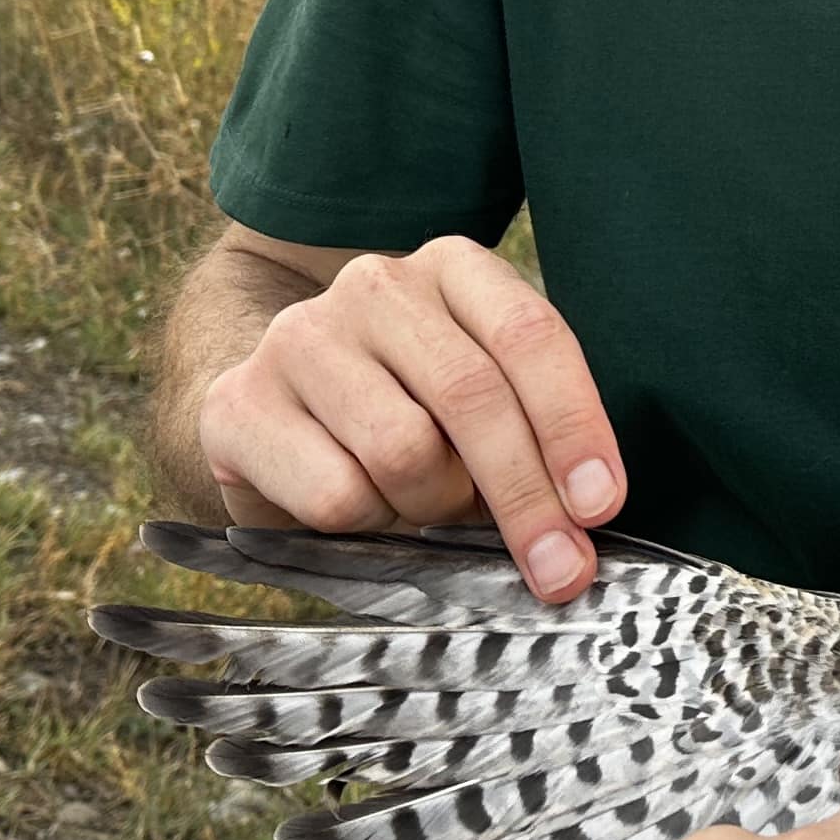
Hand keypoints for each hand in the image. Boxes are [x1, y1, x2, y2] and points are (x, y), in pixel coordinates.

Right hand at [196, 234, 624, 598]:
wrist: (267, 410)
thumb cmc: (403, 412)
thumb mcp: (474, 402)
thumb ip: (529, 435)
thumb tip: (584, 520)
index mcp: (452, 268)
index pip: (529, 335)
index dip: (574, 424)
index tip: (601, 503)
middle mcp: (375, 286)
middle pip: (471, 395)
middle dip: (525, 496)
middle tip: (559, 570)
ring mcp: (300, 338)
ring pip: (403, 451)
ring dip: (433, 507)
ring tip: (424, 507)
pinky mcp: (239, 404)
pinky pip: (335, 496)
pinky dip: (368, 526)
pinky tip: (363, 508)